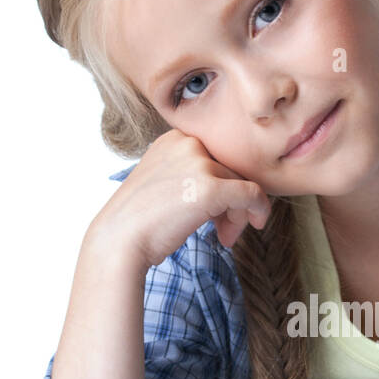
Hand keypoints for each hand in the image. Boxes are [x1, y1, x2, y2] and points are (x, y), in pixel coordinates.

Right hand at [88, 127, 271, 268]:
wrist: (119, 240)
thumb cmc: (141, 220)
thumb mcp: (166, 182)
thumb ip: (195, 175)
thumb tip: (239, 187)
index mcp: (175, 138)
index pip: (216, 158)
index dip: (222, 186)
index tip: (214, 214)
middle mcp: (187, 143)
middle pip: (231, 170)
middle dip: (232, 203)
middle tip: (223, 232)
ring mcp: (199, 163)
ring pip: (243, 185)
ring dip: (238, 214)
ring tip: (223, 238)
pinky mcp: (211, 187)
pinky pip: (253, 194)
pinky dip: (259, 211)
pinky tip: (255, 225)